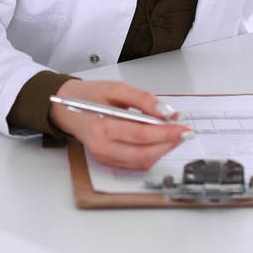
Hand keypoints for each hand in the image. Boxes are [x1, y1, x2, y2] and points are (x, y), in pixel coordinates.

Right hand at [49, 78, 192, 169]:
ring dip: (162, 150)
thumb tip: (165, 112)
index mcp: (101, 126)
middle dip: (168, 144)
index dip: (166, 133)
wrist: (68, 106)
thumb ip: (143, 99)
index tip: (183, 126)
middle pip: (143, 154)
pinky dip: (152, 153)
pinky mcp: (108, 161)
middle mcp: (101, 147)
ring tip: (174, 133)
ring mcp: (104, 157)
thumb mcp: (116, 88)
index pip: (141, 135)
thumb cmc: (90, 95)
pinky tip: (159, 140)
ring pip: (141, 162)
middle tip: (184, 132)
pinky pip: (135, 164)